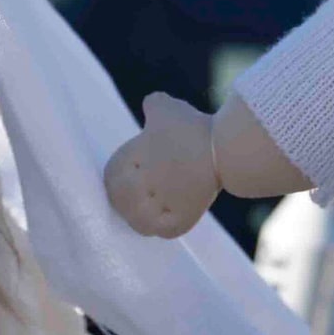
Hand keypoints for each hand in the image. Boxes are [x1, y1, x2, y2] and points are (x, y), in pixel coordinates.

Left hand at [106, 92, 223, 237]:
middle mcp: (138, 186)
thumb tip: (151, 104)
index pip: (112, 176)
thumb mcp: (167, 108)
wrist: (221, 150)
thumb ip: (154, 105)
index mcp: (129, 161)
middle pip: (121, 200)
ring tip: (149, 210)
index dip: (118, 177)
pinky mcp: (178, 221)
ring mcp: (157, 206)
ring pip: (139, 220)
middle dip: (127, 198)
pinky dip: (163, 227)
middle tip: (139, 195)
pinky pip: (165, 230)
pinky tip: (165, 221)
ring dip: (141, 216)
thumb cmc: (192, 128)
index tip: (130, 176)